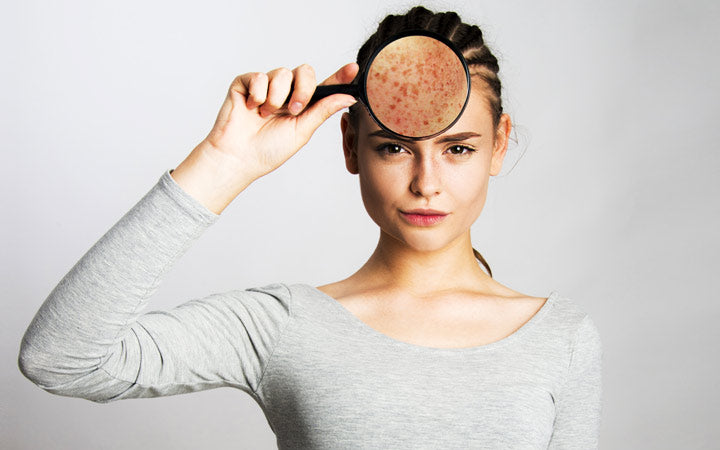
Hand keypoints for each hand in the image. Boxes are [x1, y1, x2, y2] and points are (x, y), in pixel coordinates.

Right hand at [203, 62, 358, 180]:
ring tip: (266, 114)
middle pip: (304, 71)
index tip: (354, 69)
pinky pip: (259, 76)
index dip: (339, 76)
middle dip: (303, 89)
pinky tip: (252, 108)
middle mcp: (286, 92)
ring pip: (282, 73)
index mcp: (302, 105)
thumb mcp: (302, 131)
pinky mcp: (246, 82)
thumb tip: (348, 97)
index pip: (324, 86)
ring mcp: (266, 86)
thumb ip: (323, 111)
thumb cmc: (269, 150)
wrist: (238, 157)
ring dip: (277, 96)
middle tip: (293, 109)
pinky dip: (258, 94)